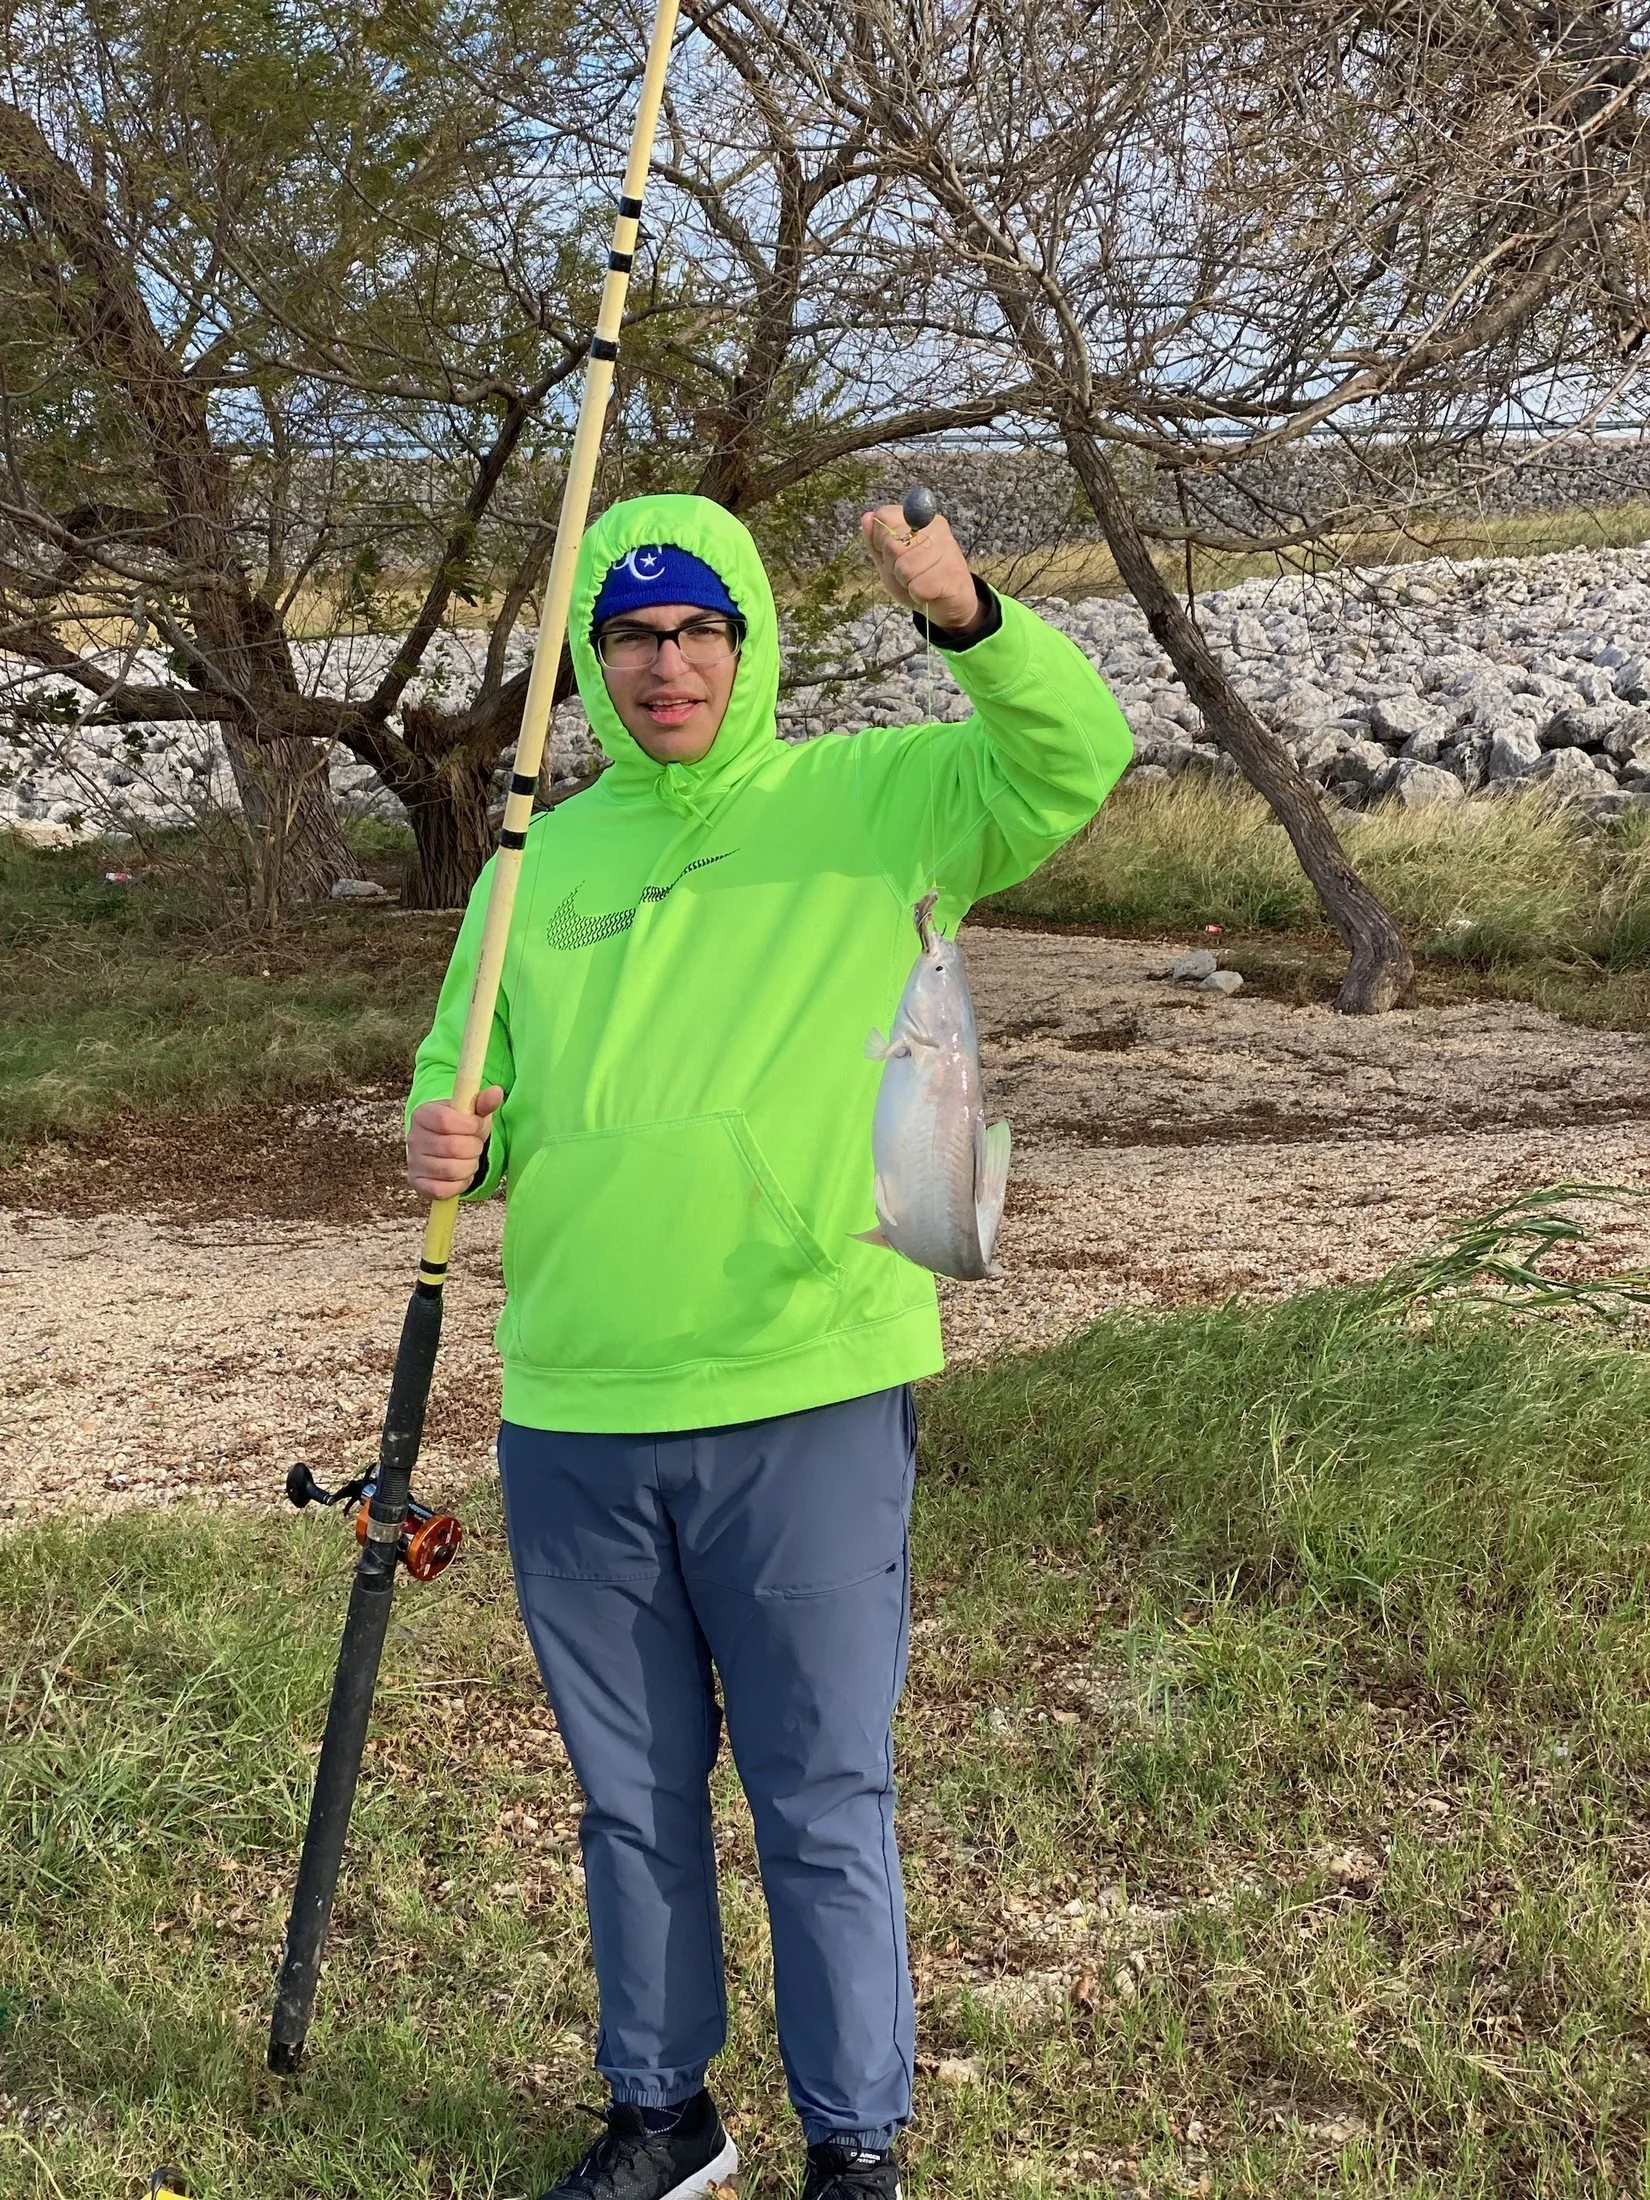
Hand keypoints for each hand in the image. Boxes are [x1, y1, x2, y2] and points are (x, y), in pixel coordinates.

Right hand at [406, 1085, 503, 1199]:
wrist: (445, 1146)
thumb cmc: (461, 1127)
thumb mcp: (472, 1112)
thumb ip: (484, 1102)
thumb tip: (496, 1092)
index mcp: (423, 1114)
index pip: (446, 1121)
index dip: (470, 1126)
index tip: (477, 1125)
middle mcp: (413, 1138)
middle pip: (453, 1147)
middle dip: (474, 1147)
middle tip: (475, 1145)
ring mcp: (413, 1162)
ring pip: (451, 1170)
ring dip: (470, 1166)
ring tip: (469, 1158)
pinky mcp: (418, 1183)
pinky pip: (443, 1190)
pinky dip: (459, 1184)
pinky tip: (461, 1174)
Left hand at [860, 505, 980, 633]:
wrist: (949, 603)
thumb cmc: (918, 579)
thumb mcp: (890, 560)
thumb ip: (876, 541)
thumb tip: (867, 517)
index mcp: (920, 519)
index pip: (885, 516)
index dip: (881, 540)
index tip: (894, 554)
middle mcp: (936, 528)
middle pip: (892, 544)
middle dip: (893, 566)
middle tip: (909, 573)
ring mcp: (947, 548)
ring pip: (905, 568)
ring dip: (906, 583)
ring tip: (919, 582)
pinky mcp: (952, 573)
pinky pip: (918, 587)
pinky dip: (918, 595)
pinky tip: (928, 592)